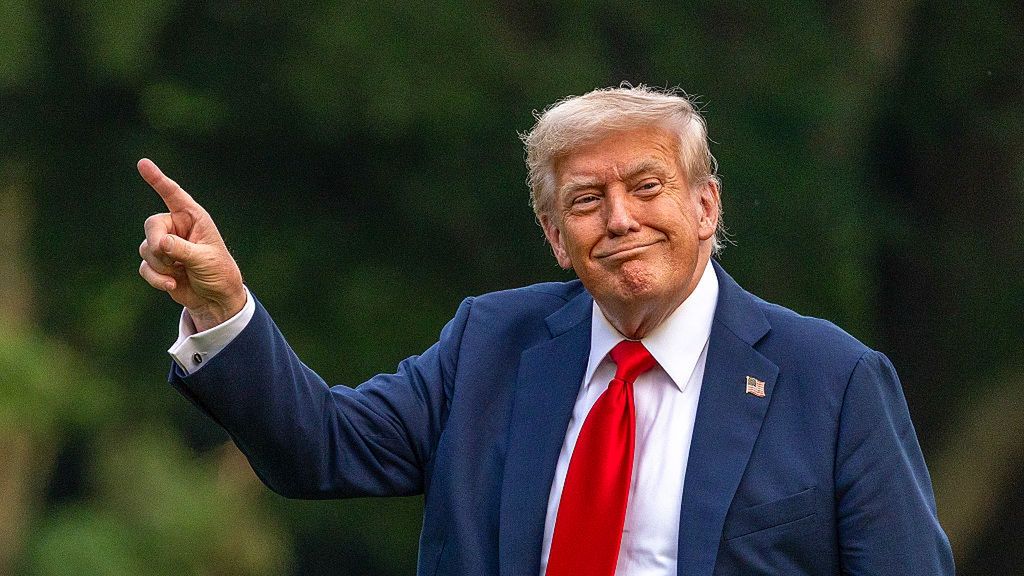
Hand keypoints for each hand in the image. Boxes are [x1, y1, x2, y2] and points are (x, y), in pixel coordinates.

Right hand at [137, 158, 245, 331]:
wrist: (216, 298)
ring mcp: (165, 245)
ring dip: (161, 265)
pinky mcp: (158, 263)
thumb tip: (160, 243)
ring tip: (180, 273)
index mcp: (193, 218)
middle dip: (156, 243)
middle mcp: (177, 228)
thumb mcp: (205, 259)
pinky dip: (156, 278)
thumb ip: (182, 249)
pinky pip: (145, 266)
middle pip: (152, 225)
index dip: (157, 179)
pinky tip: (172, 284)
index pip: (173, 194)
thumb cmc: (218, 272)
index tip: (142, 163)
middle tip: (168, 257)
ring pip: (146, 248)